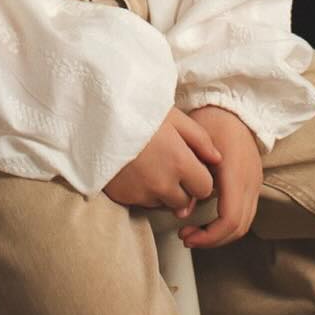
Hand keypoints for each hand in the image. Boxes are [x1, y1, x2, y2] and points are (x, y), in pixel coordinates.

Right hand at [103, 106, 223, 212]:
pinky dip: (144, 192)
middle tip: (171, 165)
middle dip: (183, 189)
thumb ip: (200, 139)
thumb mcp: (173, 116)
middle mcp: (163, 184)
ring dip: (163, 192)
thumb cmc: (138, 111)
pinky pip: (143, 203)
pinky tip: (136, 171)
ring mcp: (142, 193)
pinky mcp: (124, 198)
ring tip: (151, 165)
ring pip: (164, 204)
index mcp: (179, 162)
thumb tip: (218, 159)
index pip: (205, 188)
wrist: (97, 116)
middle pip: (185, 202)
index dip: (201, 178)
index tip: (191, 165)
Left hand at [177, 105, 262, 248]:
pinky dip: (227, 224)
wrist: (233, 107)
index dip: (209, 235)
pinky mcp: (253, 184)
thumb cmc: (212, 121)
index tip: (187, 235)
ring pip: (244, 224)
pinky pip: (245, 213)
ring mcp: (254, 183)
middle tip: (186, 238)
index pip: (230, 218)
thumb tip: (184, 210)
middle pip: (239, 227)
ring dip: (220, 235)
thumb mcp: (195, 144)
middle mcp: (250, 181)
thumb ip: (191, 177)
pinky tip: (208, 221)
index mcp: (236, 172)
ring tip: (195, 234)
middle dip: (212, 240)